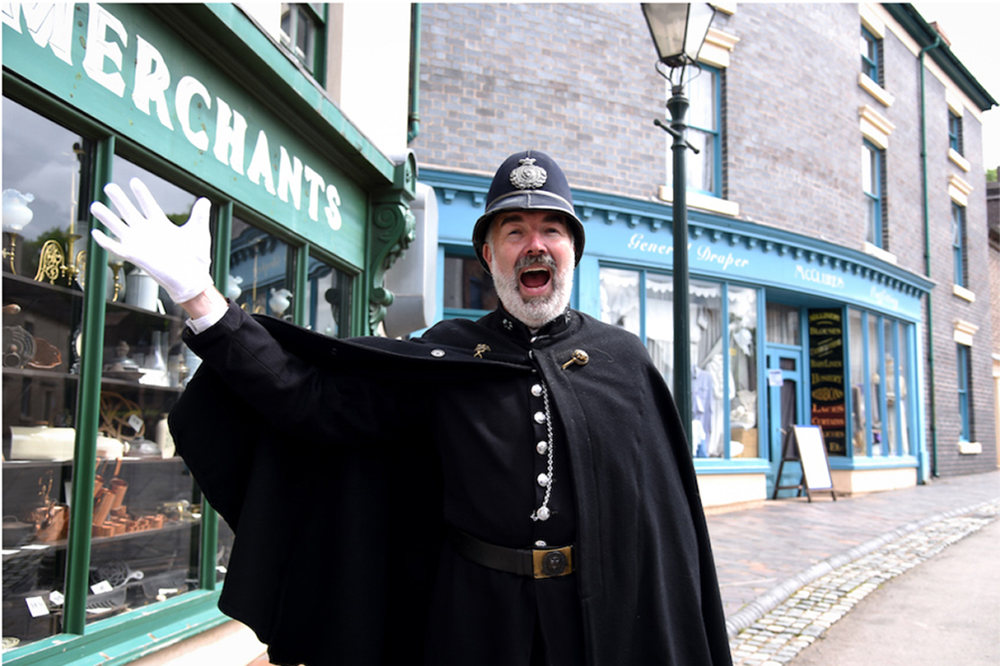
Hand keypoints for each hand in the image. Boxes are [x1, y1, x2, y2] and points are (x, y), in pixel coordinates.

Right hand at [90, 178, 213, 304]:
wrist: (191, 279)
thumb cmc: (196, 259)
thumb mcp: (198, 232)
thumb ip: (199, 216)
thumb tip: (204, 200)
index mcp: (161, 225)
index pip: (148, 205)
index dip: (141, 194)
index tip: (134, 181)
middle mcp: (147, 232)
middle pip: (129, 211)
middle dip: (119, 199)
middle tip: (109, 186)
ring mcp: (139, 244)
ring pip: (118, 227)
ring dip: (106, 217)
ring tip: (94, 205)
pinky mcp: (134, 256)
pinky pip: (115, 248)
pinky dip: (105, 241)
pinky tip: (95, 233)